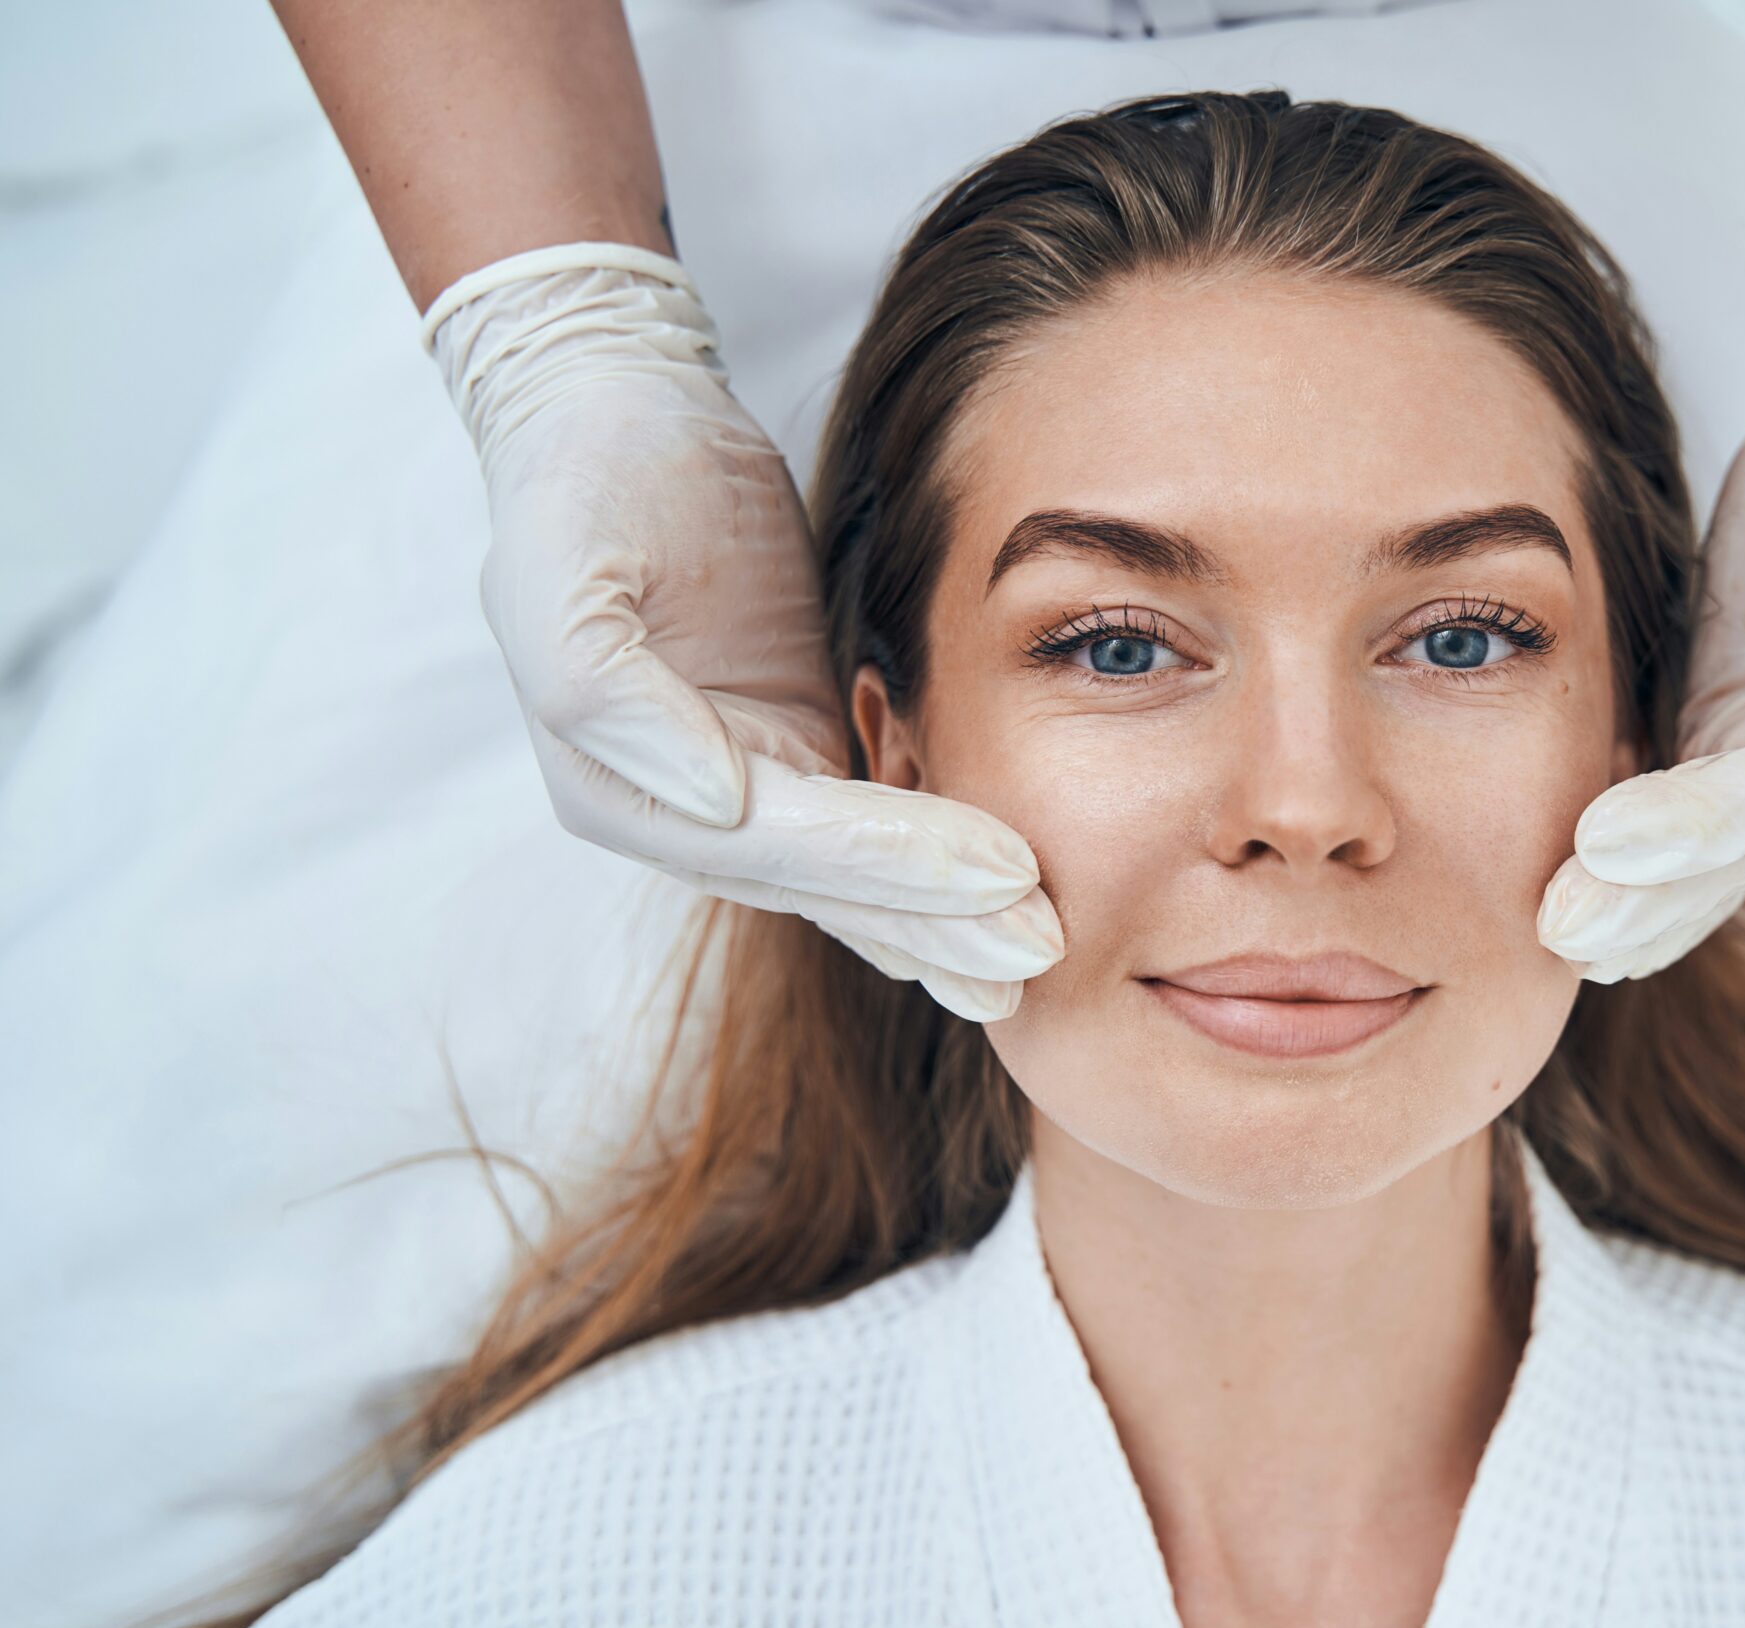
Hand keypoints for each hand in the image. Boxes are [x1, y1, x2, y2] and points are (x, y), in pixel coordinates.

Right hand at [425, 243, 1061, 1021]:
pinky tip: (995, 913)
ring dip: (942, 925)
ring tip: (1039, 957)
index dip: (891, 863)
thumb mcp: (561, 563)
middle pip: (823, 887)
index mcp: (614, 788)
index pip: (775, 843)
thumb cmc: (586, 476)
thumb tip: (719, 798)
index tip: (1002, 868)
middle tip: (1046, 947)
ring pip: (852, 882)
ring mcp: (738, 793)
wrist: (615, 417)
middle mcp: (676, 815)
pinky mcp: (790, 754)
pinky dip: (929, 879)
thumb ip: (607, 692)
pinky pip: (867, 836)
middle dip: (936, 921)